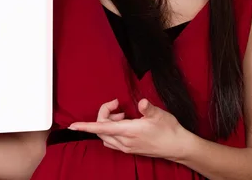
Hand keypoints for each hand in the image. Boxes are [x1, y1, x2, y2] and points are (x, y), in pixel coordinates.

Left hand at [68, 99, 188, 160]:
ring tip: (121, 115)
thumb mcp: (159, 114)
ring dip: (107, 124)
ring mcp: (127, 147)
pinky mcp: (130, 149)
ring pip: (105, 136)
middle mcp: (125, 142)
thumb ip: (147, 108)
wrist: (178, 147)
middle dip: (103, 115)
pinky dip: (112, 131)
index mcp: (129, 131)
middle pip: (101, 130)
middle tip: (116, 105)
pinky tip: (124, 124)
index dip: (86, 126)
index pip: (101, 128)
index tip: (73, 126)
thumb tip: (141, 102)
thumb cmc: (169, 130)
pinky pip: (112, 141)